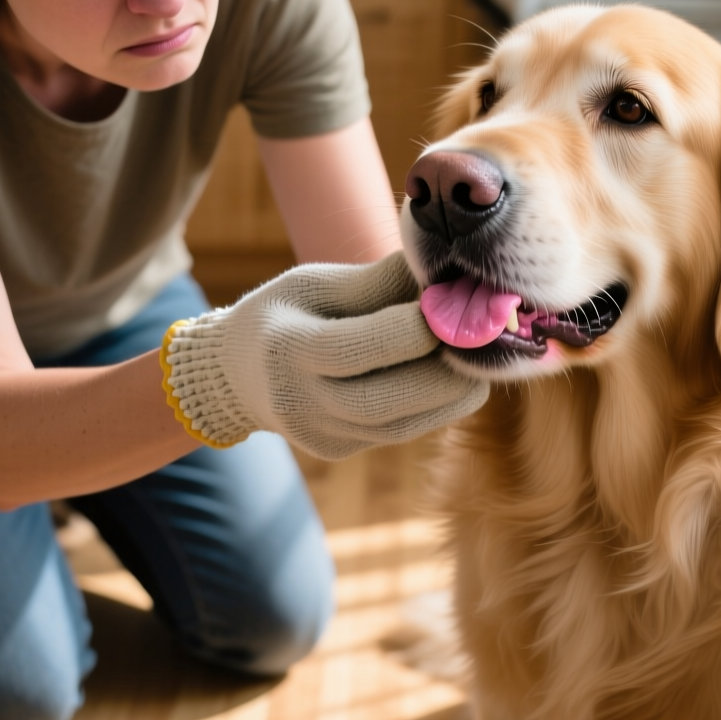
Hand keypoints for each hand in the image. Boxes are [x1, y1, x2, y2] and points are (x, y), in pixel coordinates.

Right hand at [160, 252, 487, 459]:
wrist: (238, 374)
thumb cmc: (286, 313)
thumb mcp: (317, 283)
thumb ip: (379, 281)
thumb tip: (443, 269)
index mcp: (287, 349)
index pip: (361, 347)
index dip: (415, 328)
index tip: (453, 304)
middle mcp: (302, 403)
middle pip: (387, 400)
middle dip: (445, 371)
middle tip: (483, 338)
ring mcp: (322, 435)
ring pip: (402, 426)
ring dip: (451, 394)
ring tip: (479, 357)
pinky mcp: (342, 450)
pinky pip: (399, 432)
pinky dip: (435, 406)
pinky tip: (454, 377)